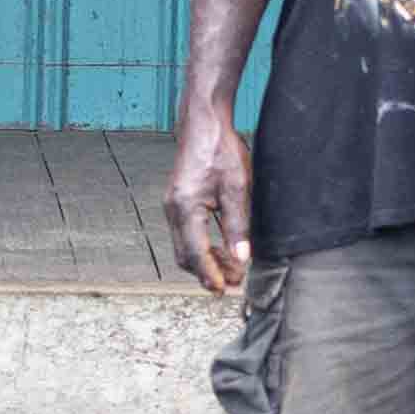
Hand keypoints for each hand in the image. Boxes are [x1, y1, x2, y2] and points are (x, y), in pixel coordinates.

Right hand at [169, 98, 256, 298]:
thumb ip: (238, 225)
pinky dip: (202, 247)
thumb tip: (242, 258)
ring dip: (206, 262)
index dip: (210, 276)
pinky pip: (185, 234)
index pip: (195, 254)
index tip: (224, 291)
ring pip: (184, 247)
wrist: (203, 122)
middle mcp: (172, 210)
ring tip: (231, 270)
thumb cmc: (220, 149)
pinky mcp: (177, 202)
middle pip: (185, 256)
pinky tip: (222, 249)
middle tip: (233, 284)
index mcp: (185, 209)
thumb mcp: (237, 188)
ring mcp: (172, 206)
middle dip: (208, 273)